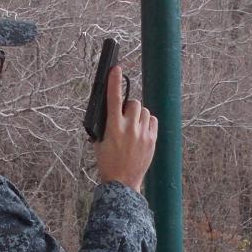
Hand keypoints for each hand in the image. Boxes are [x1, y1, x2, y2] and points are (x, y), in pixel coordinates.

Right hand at [94, 67, 157, 189]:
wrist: (122, 183)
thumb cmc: (108, 163)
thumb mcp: (99, 143)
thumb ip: (104, 126)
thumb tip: (109, 113)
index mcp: (113, 128)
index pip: (113, 99)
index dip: (114, 81)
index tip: (115, 68)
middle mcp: (129, 129)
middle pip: (133, 102)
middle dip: (128, 105)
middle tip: (124, 115)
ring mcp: (143, 134)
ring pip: (144, 111)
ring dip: (138, 114)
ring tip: (133, 125)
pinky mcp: (152, 140)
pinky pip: (152, 121)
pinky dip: (147, 121)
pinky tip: (141, 129)